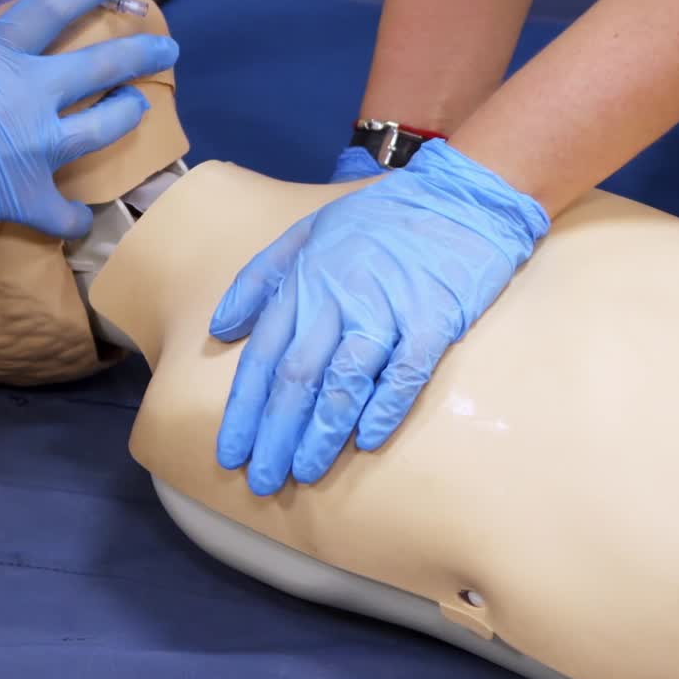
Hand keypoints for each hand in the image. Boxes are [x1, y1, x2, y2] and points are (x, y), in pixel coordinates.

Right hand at [0, 0, 177, 249]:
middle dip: (140, 54)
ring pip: (103, 128)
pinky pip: (63, 214)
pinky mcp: (25, 195)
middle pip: (101, 68)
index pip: (54, 7)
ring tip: (140, 109)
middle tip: (168, 50)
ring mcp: (34, 147)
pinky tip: (79, 221)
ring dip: (127, 116)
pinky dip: (71, 219)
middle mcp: (28, 95)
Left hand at [209, 140, 547, 494]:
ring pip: (343, 380)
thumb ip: (260, 279)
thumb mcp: (305, 232)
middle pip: (295, 377)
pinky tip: (368, 441)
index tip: (230, 451)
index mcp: (303, 282)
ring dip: (321, 432)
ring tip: (304, 472)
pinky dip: (385, 407)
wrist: (457, 197)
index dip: (244, 408)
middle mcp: (336, 299)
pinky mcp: (433, 319)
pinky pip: (405, 371)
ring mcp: (385, 310)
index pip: (263, 356)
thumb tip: (221, 328)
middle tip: (262, 480)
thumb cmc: (378, 219)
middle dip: (274, 433)